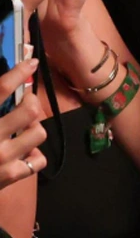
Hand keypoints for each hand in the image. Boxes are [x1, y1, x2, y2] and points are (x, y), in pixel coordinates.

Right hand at [0, 59, 46, 187]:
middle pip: (30, 111)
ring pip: (38, 133)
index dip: (18, 72)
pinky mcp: (11, 175)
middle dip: (31, 102)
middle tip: (26, 102)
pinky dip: (34, 154)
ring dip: (34, 127)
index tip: (31, 62)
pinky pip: (38, 160)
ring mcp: (3, 157)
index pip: (1, 89)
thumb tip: (3, 87)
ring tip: (25, 127)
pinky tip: (24, 151)